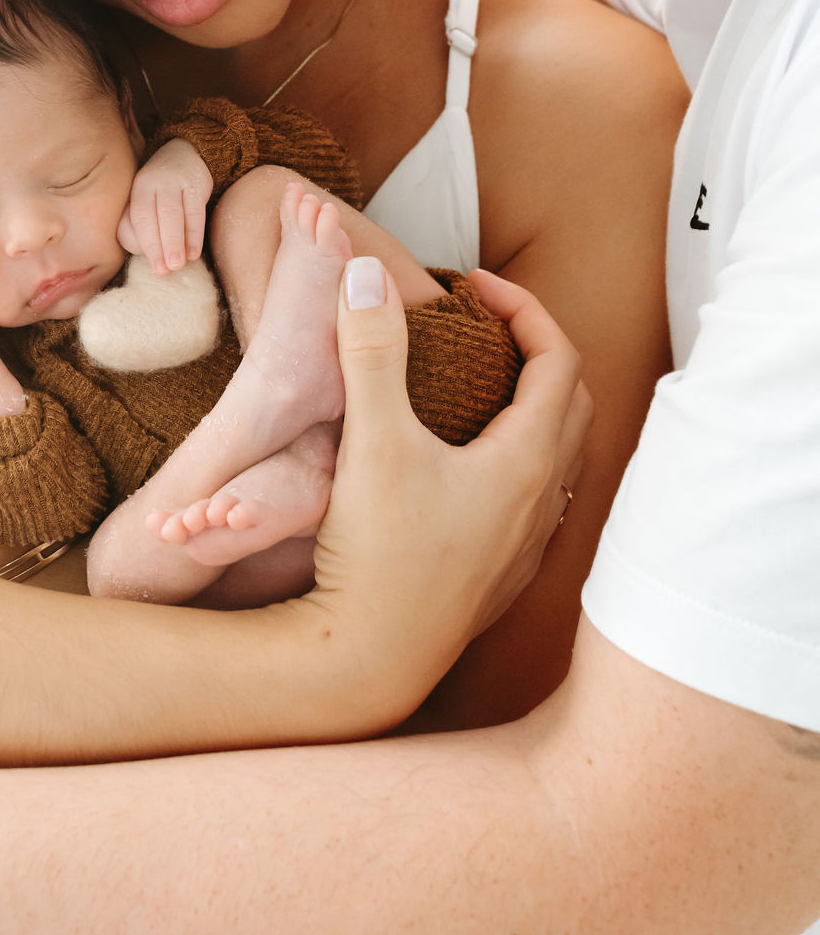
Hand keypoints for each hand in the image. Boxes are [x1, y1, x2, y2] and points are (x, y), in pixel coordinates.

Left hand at [117, 138, 212, 274]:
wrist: (185, 153)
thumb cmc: (161, 189)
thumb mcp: (146, 199)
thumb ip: (141, 224)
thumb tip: (144, 255)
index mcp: (138, 187)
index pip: (139, 218)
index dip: (145, 244)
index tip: (152, 267)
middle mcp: (155, 181)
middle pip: (154, 216)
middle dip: (158, 246)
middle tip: (163, 272)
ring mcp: (176, 180)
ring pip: (174, 214)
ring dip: (175, 242)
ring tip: (177, 266)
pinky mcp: (197, 182)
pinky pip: (195, 211)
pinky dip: (194, 234)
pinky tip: (194, 253)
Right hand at [306, 259, 590, 722]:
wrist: (366, 661)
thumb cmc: (375, 553)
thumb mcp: (370, 438)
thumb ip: (370, 349)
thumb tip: (364, 272)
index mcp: (525, 461)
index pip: (558, 359)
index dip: (523, 309)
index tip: (472, 288)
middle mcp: (540, 503)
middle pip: (571, 404)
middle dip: (535, 351)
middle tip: (482, 327)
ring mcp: (525, 546)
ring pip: (557, 457)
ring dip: (531, 407)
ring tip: (477, 387)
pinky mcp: (500, 577)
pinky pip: (535, 500)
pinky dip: (515, 458)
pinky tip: (467, 464)